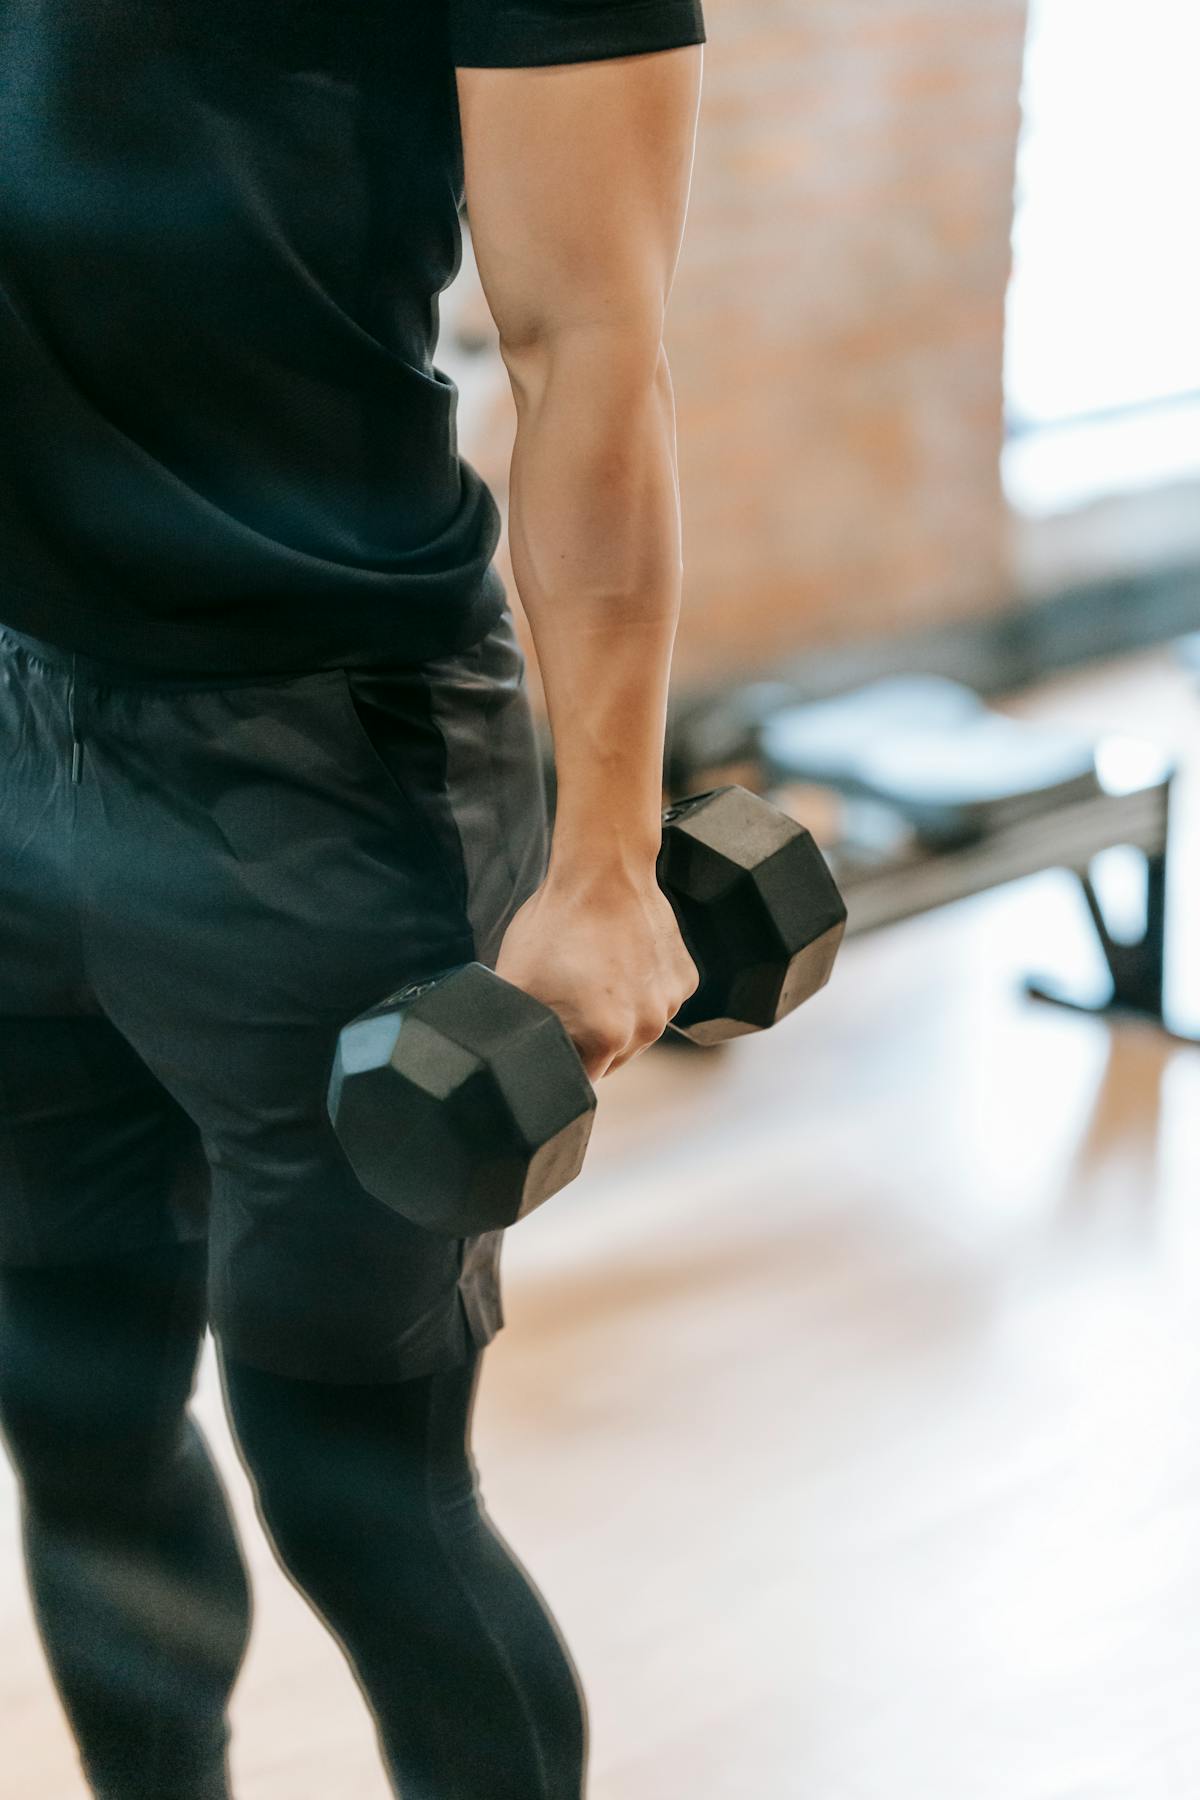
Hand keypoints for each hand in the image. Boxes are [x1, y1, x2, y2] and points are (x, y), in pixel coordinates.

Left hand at [493, 867, 700, 1081]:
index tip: (555, 1032)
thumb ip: (512, 1027)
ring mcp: (670, 1003)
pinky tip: (620, 961)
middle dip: (590, 1037)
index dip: (563, 1058)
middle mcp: (647, 1027)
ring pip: (638, 1029)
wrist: (602, 872)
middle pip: (613, 1057)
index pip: (582, 1075)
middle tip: (569, 998)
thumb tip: (501, 1051)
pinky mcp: (684, 979)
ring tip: (594, 975)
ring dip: (619, 1013)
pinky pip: (659, 1000)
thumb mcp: (514, 980)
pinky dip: (643, 988)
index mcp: (607, 1038)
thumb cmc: (560, 921)